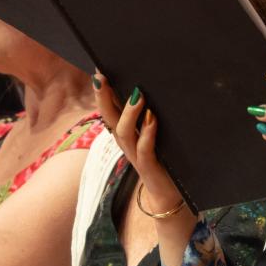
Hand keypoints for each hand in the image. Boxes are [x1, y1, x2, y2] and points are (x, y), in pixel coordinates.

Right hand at [93, 74, 182, 213]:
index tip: (99, 70)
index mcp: (125, 133)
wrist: (166, 194)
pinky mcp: (149, 167)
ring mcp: (135, 155)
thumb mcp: (153, 134)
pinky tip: (152, 121)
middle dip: (103, 97)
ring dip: (129, 113)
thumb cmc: (162, 158)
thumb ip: (150, 115)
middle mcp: (126, 143)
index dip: (103, 91)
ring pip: (124, 133)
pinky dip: (147, 134)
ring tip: (137, 95)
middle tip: (101, 76)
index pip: (110, 108)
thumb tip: (153, 89)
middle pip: (109, 118)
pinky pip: (144, 150)